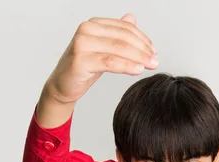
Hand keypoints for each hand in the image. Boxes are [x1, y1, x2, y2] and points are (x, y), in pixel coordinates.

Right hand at [43, 13, 158, 105]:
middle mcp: (86, 29)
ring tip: (150, 65)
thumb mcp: (102, 48)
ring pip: (119, 49)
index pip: (125, 28)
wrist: (62, 85)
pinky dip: (127, 66)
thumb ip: (116, 34)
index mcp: (93, 24)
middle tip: (155, 61)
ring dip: (139, 58)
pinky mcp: (80, 60)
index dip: (143, 39)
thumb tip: (132, 18)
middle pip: (123, 37)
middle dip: (143, 49)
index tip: (154, 51)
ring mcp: (81, 44)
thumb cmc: (83, 67)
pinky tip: (137, 70)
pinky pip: (110, 62)